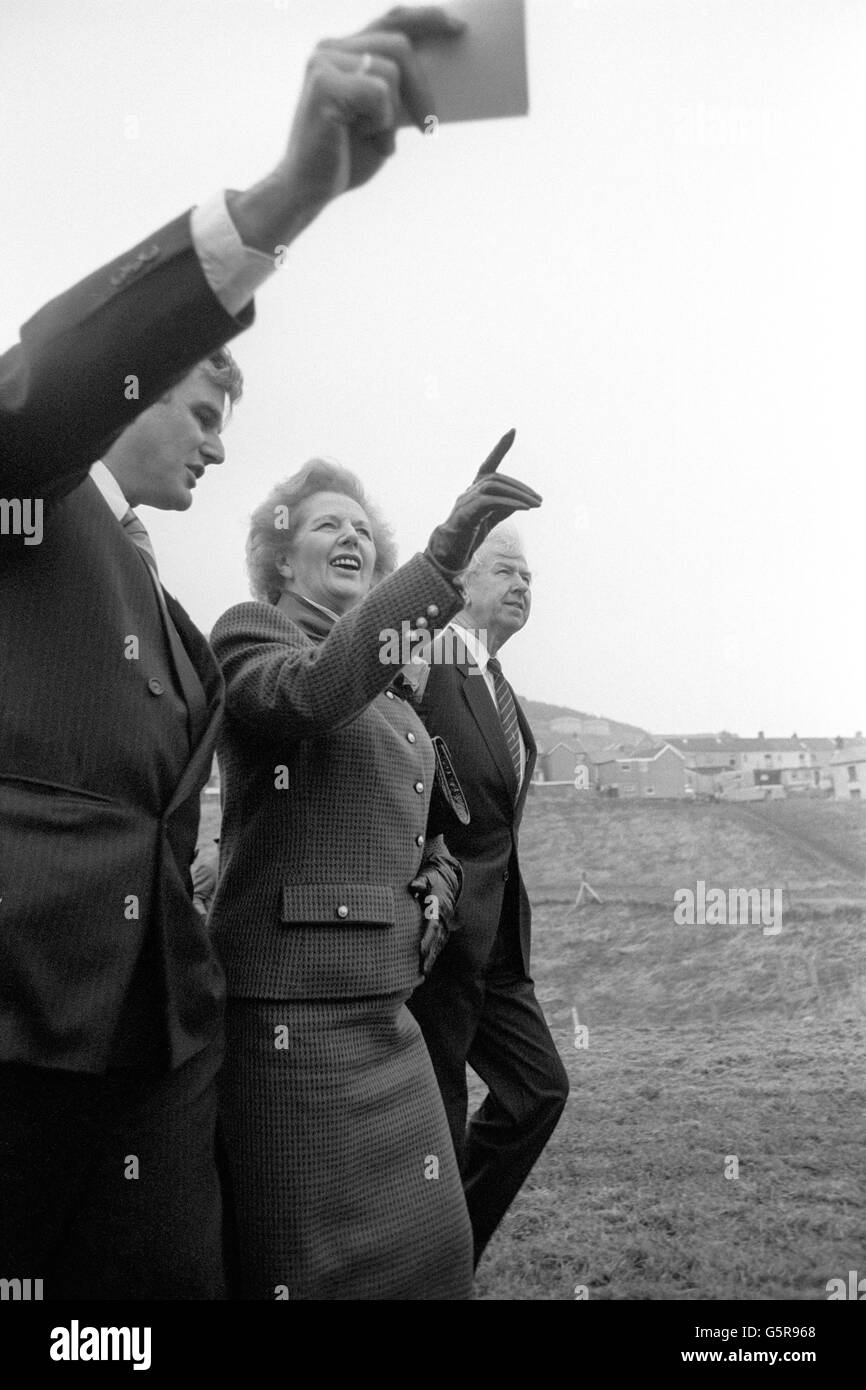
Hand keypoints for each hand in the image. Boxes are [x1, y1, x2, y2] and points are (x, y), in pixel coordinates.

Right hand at [229, 8, 463, 251]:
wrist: (308, 189)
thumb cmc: (347, 156)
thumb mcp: (383, 116)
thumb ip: (399, 90)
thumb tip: (444, 73)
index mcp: (343, 50)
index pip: (390, 21)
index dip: (426, 19)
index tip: (458, 28)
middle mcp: (330, 47)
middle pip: (399, 44)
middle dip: (423, 88)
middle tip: (429, 126)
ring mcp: (324, 63)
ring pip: (392, 71)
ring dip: (393, 116)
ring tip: (376, 139)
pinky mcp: (324, 85)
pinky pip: (380, 94)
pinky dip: (381, 124)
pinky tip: (365, 140)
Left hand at [410, 858, 460, 976]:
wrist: (448, 878)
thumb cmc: (433, 878)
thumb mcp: (427, 876)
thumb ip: (420, 881)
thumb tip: (413, 886)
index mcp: (438, 906)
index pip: (432, 925)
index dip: (427, 938)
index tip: (419, 949)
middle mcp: (443, 917)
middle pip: (436, 939)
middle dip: (430, 954)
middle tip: (422, 969)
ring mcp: (444, 923)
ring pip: (439, 943)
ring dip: (432, 958)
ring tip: (423, 972)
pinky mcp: (443, 926)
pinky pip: (439, 942)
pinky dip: (434, 954)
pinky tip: (426, 966)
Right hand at [426, 430, 541, 576]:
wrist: (450, 553)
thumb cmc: (470, 534)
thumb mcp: (493, 518)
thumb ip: (506, 506)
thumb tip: (524, 500)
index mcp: (476, 489)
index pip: (488, 464)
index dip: (500, 447)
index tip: (512, 431)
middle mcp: (469, 491)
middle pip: (496, 478)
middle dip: (520, 487)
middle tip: (539, 499)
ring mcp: (465, 501)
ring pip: (493, 487)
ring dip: (517, 495)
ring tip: (535, 504)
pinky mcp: (466, 514)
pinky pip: (489, 502)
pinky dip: (509, 503)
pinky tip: (524, 508)